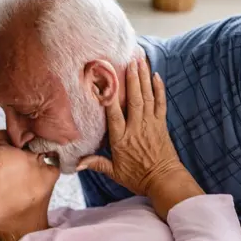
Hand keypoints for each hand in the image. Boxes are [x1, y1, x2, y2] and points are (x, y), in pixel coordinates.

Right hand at [78, 59, 183, 195]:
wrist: (164, 181)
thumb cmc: (138, 177)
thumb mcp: (114, 172)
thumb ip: (96, 164)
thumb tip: (77, 164)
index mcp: (122, 138)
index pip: (113, 113)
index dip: (109, 96)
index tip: (103, 80)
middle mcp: (136, 128)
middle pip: (134, 99)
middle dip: (132, 78)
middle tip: (129, 60)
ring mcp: (150, 124)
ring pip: (147, 97)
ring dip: (144, 78)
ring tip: (141, 60)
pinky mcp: (161, 125)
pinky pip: (161, 103)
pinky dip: (159, 89)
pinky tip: (156, 76)